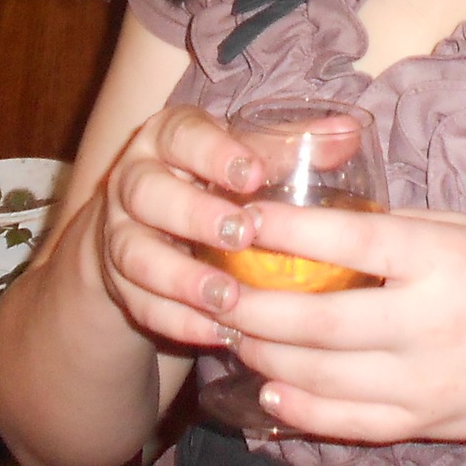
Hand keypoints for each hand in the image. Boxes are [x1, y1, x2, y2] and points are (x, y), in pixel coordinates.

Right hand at [88, 104, 268, 349]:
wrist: (145, 224)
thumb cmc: (211, 180)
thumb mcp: (242, 155)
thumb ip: (289, 145)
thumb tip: (349, 132)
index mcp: (166, 138)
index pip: (182, 135)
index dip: (214, 153)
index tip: (253, 174)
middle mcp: (133, 180)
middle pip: (148, 193)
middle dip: (194, 215)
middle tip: (242, 235)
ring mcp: (118, 233)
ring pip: (135, 255)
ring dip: (182, 280)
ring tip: (229, 300)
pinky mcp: (117, 282)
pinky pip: (139, 304)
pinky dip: (178, 321)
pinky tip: (218, 333)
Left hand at [217, 201, 465, 450]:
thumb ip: (407, 229)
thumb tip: (333, 222)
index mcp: (444, 259)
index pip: (348, 243)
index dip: (284, 231)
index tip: (240, 217)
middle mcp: (428, 323)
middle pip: (314, 322)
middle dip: (250, 306)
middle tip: (212, 286)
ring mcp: (422, 380)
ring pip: (316, 377)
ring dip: (263, 356)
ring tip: (231, 331)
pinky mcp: (422, 422)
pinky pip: (343, 420)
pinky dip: (297, 408)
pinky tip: (269, 389)